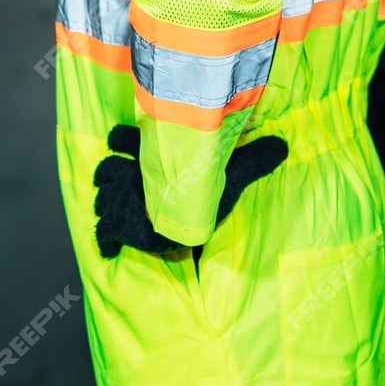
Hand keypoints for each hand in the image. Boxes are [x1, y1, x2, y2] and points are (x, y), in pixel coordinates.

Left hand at [92, 124, 287, 257]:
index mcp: (152, 157)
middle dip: (108, 173)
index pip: (126, 139)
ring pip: (102, 194)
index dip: (121, 139)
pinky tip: (107, 246)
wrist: (178, 211)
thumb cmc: (201, 188)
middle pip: (108, 168)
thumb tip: (282, 146)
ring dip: (104, 198)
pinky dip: (105, 238)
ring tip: (107, 204)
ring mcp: (122, 199)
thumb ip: (253, 159)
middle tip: (109, 178)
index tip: (118, 140)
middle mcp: (132, 175)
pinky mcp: (117, 222)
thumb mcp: (231, 171)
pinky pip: (104, 231)